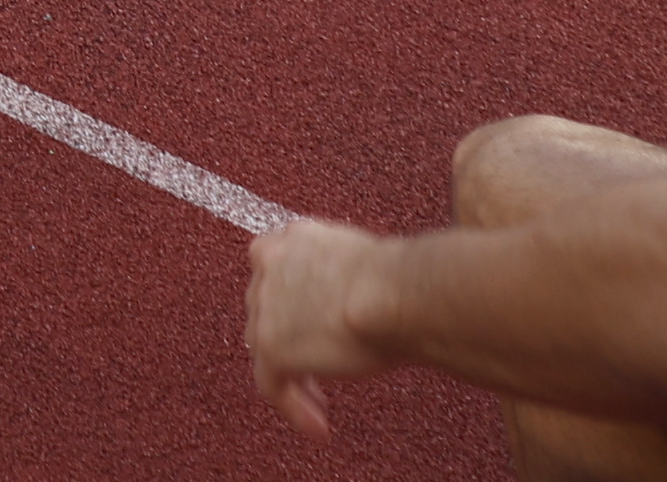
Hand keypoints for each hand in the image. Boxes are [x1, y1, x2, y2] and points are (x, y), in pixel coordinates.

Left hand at [240, 218, 401, 431]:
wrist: (395, 292)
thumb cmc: (402, 280)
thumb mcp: (364, 268)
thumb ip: (342, 283)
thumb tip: (358, 308)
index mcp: (294, 239)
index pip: (276, 271)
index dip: (289, 302)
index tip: (309, 326)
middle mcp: (271, 265)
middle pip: (265, 310)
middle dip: (287, 340)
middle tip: (315, 369)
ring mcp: (266, 304)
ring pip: (264, 350)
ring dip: (291, 378)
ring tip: (320, 406)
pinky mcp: (272, 344)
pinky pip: (272, 385)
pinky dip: (293, 408)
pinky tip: (319, 427)